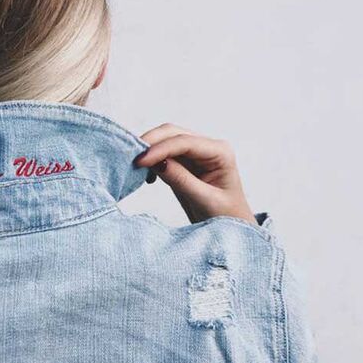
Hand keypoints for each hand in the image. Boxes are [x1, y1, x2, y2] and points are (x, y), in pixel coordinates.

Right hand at [134, 123, 255, 225]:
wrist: (232, 229)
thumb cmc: (226, 217)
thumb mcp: (204, 200)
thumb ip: (181, 180)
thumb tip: (155, 162)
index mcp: (220, 153)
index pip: (185, 142)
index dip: (160, 149)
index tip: (140, 161)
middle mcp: (208, 147)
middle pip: (173, 133)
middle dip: (151, 142)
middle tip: (131, 158)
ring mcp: (196, 153)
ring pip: (165, 140)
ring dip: (148, 149)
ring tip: (134, 166)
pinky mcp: (184, 162)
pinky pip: (163, 154)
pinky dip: (151, 160)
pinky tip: (146, 175)